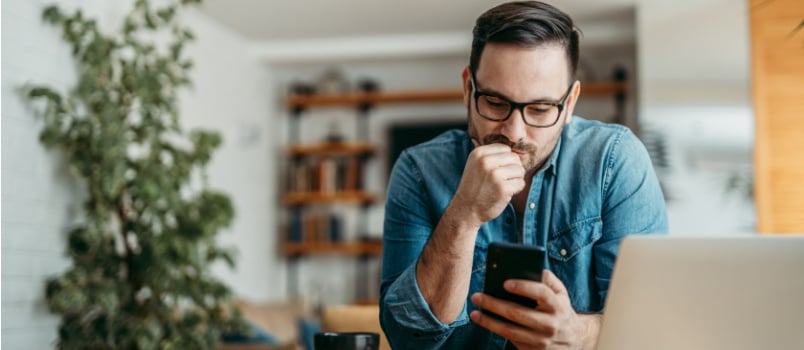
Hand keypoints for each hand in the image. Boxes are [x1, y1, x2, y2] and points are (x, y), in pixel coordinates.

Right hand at [452, 140, 524, 225]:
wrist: (465, 209)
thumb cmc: (474, 187)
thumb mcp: (475, 164)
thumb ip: (490, 154)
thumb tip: (511, 147)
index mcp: (479, 153)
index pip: (505, 148)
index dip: (506, 160)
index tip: (498, 170)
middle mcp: (485, 161)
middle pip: (514, 158)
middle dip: (513, 169)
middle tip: (503, 180)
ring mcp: (494, 175)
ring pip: (520, 170)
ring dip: (516, 179)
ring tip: (504, 186)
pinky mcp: (502, 188)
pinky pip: (521, 183)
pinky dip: (516, 189)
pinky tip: (506, 193)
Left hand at [470, 270, 598, 349]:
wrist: (576, 340)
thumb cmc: (561, 311)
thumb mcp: (561, 293)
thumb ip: (549, 279)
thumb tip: (533, 267)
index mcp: (557, 306)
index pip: (541, 293)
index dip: (523, 287)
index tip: (505, 283)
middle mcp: (550, 324)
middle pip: (518, 313)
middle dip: (495, 304)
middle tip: (477, 296)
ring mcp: (542, 341)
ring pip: (511, 331)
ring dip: (489, 322)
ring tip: (475, 313)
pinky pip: (511, 341)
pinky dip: (496, 331)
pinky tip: (485, 322)